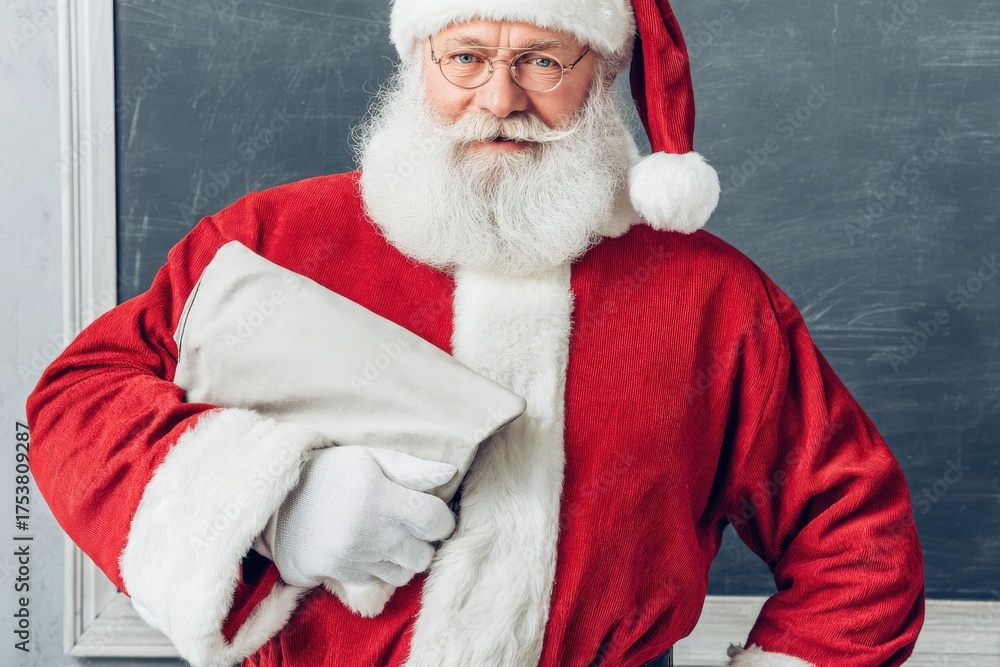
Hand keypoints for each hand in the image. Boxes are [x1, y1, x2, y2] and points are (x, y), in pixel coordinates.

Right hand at [260, 445, 458, 589]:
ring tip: (392, 538)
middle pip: (424, 554)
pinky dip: (383, 570)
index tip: (434, 513)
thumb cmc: (330, 473)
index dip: (442, 519)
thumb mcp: (369, 459)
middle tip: (411, 526)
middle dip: (425, 541)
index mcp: (378, 497)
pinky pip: (381, 582)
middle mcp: (369, 531)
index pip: (433, 520)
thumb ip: (411, 468)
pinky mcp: (343, 574)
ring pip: (405, 573)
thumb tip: (449, 472)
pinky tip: (372, 550)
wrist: (277, 503)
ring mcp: (355, 557)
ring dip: (406, 558)